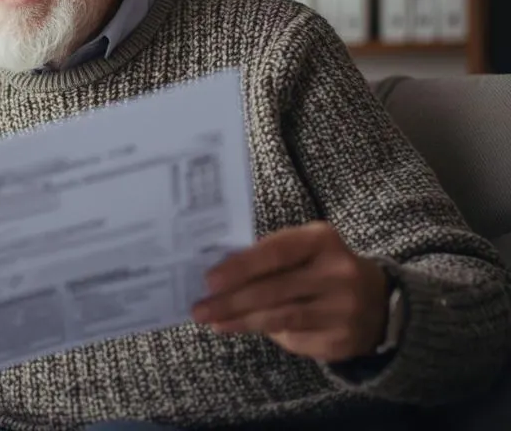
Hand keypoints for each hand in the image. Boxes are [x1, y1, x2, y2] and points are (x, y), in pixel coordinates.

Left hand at [192, 221, 388, 361]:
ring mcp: (344, 308)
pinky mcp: (342, 338)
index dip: (240, 267)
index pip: (275, 252)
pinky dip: (264, 333)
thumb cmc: (322, 270)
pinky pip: (294, 337)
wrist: (378, 304)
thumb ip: (268, 258)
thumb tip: (217, 275)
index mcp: (321, 240)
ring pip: (280, 316)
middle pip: (274, 288)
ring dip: (241, 320)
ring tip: (213, 321)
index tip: (209, 280)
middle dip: (231, 300)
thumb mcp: (304, 251)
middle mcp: (338, 272)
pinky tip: (241, 329)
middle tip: (200, 308)